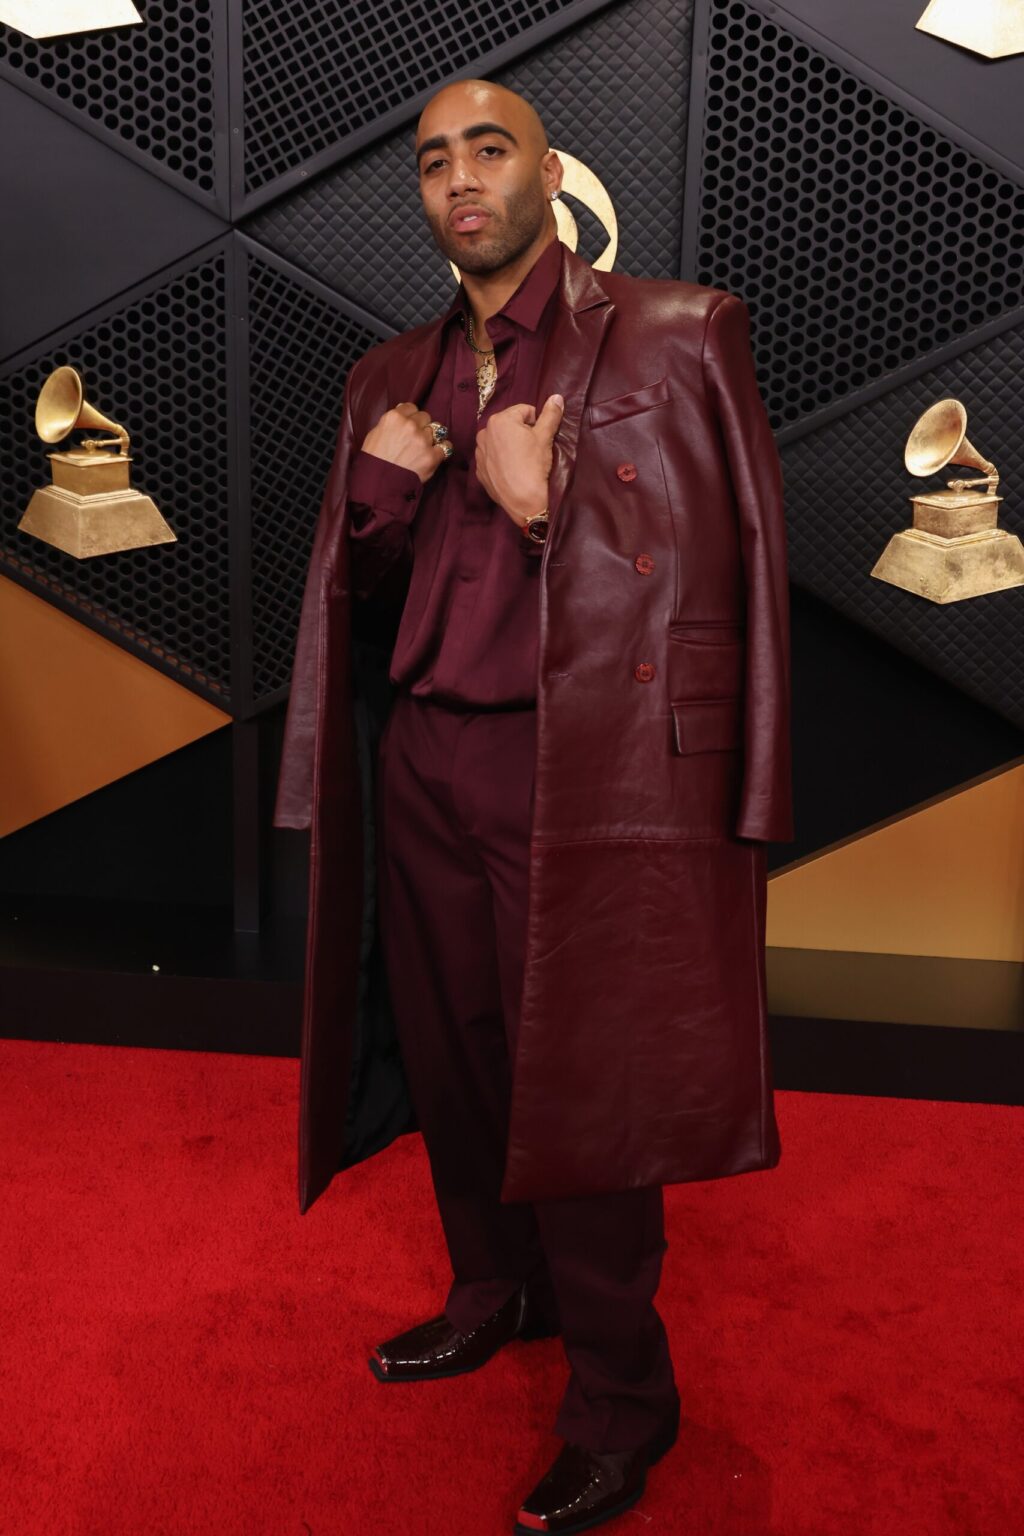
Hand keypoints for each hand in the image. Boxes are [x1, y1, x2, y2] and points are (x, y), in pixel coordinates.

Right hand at [361, 402, 448, 482]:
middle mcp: (410, 425)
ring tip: (423, 449)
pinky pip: (446, 446)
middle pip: (425, 417)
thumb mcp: (374, 434)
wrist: (378, 486)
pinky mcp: (432, 456)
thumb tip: (402, 411)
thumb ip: (391, 422)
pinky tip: (435, 454)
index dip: (411, 417)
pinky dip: (442, 450)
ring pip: (437, 430)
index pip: (412, 407)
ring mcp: (423, 440)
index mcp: (394, 417)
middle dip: (422, 426)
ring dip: (432, 438)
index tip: (410, 425)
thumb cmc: (373, 461)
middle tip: (415, 440)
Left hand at [475, 394, 563, 526]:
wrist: (523, 501)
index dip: (536, 423)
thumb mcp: (545, 437)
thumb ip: (550, 414)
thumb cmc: (534, 465)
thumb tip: (556, 397)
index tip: (539, 438)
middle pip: (509, 425)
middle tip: (531, 450)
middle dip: (521, 433)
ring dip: (510, 446)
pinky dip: (502, 460)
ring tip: (521, 461)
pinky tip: (511, 470)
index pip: (524, 411)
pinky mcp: (480, 470)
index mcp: (500, 420)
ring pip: (499, 441)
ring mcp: (480, 452)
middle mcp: (484, 433)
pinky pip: (493, 458)